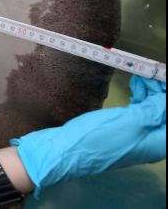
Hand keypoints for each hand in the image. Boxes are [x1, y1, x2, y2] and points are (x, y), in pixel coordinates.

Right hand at [11, 75, 165, 195]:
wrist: (66, 151)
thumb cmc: (98, 137)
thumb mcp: (130, 120)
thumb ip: (155, 109)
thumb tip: (166, 99)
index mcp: (160, 142)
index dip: (166, 94)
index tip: (160, 75)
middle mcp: (153, 142)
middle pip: (165, 113)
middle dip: (161, 93)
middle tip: (151, 73)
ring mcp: (138, 137)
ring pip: (155, 112)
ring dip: (152, 93)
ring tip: (141, 76)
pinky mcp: (124, 132)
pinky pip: (141, 113)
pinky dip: (141, 99)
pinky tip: (135, 87)